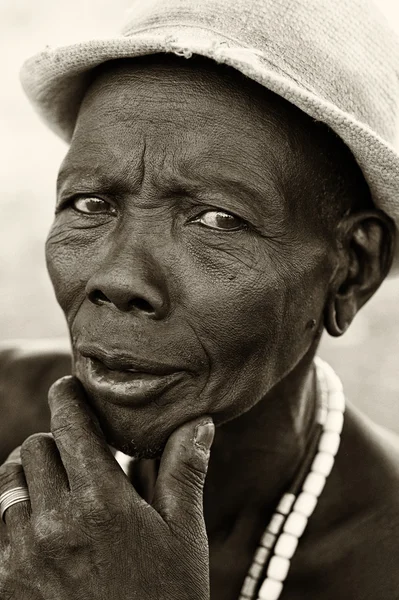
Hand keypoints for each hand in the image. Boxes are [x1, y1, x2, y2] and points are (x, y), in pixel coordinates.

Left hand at [0, 376, 214, 599]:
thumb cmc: (164, 597)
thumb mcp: (183, 535)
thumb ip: (184, 471)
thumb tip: (200, 420)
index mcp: (103, 502)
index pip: (70, 424)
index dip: (67, 397)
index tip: (69, 388)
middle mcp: (55, 522)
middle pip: (35, 446)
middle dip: (54, 441)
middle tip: (76, 453)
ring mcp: (23, 554)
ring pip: (9, 481)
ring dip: (30, 474)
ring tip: (56, 487)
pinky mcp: (5, 582)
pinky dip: (15, 513)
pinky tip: (42, 527)